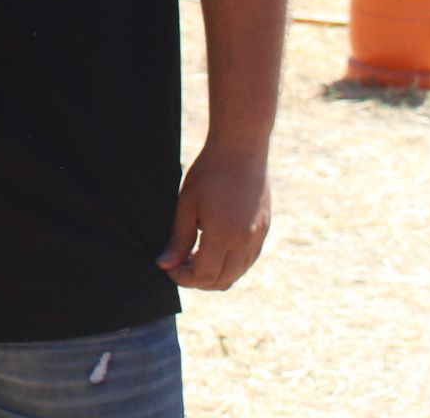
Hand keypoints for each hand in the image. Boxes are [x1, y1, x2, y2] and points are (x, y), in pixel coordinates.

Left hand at [157, 140, 270, 289]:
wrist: (241, 149)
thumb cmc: (209, 173)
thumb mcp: (186, 205)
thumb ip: (177, 239)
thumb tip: (164, 265)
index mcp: (223, 235)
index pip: (203, 275)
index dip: (183, 278)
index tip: (168, 268)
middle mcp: (245, 241)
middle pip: (221, 281)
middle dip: (197, 280)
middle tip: (179, 265)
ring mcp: (258, 237)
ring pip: (237, 274)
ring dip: (215, 274)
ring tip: (193, 256)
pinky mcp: (264, 230)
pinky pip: (248, 260)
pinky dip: (230, 264)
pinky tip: (213, 249)